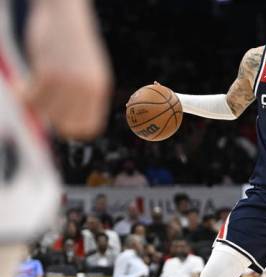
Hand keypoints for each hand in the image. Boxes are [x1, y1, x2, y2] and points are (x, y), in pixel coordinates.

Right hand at [23, 0, 110, 138]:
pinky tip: (20, 85)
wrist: (64, 14)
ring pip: (46, 112)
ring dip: (35, 104)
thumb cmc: (73, 43)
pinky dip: (22, 95)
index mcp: (99, 89)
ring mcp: (68, 82)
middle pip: (65, 125)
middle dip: (51, 118)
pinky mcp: (48, 73)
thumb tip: (66, 126)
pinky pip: (31, 98)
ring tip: (33, 88)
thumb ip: (81, 96)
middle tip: (43, 102)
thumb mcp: (86, 71)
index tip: (59, 120)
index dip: (72, 128)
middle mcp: (87, 89)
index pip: (89, 127)